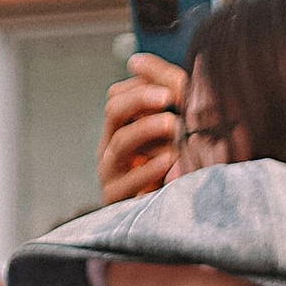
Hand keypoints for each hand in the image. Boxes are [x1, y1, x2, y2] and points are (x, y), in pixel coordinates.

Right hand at [100, 54, 188, 202]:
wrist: (169, 226)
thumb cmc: (171, 175)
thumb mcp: (166, 136)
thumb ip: (157, 96)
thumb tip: (136, 60)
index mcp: (119, 131)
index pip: (118, 98)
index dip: (139, 87)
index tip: (166, 84)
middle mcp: (111, 150)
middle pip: (114, 113)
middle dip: (141, 101)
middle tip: (169, 96)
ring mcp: (111, 175)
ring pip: (121, 143)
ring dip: (148, 131)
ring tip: (174, 124)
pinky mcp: (117, 201)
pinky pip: (130, 182)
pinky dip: (152, 170)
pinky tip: (171, 161)